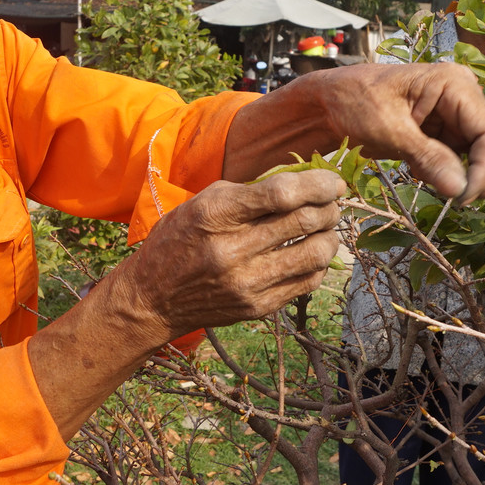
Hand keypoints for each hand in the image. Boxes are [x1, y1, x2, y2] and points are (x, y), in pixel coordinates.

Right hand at [113, 169, 345, 340]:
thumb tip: (303, 178)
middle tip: (332, 202)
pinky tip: (310, 252)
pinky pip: (308, 281)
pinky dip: (318, 263)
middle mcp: (232, 250)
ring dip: (330, 235)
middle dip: (329, 207)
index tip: (332, 182)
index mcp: (215, 215)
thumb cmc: (179, 240)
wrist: (152, 298)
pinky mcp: (258, 307)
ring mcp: (247, 283)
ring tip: (325, 227)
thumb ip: (249, 190)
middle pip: (305, 221)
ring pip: (315, 254)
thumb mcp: (203, 202)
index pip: (282, 194)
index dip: (317, 184)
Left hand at [224, 63, 484, 204]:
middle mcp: (464, 97)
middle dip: (483, 176)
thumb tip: (460, 189)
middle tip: (454, 200)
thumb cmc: (350, 102)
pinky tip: (422, 174)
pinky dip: (451, 177)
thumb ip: (427, 157)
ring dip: (467, 179)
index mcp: (453, 84)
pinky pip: (465, 163)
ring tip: (431, 183)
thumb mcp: (386, 130)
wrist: (325, 104)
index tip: (463, 198)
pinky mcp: (446, 135)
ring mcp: (457, 117)